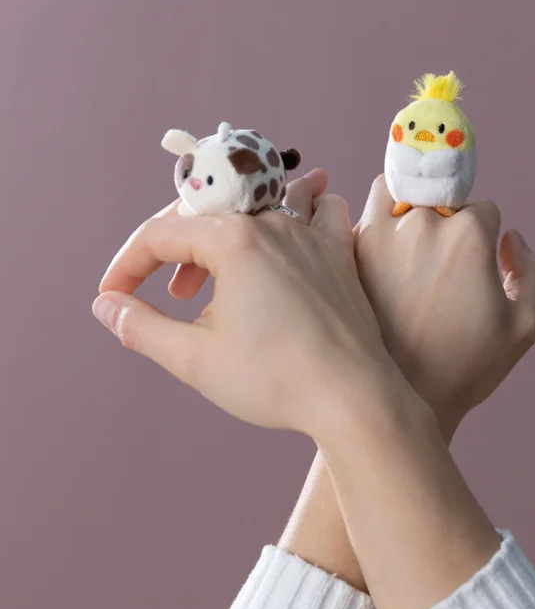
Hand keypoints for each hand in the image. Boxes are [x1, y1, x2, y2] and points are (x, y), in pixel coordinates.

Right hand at [92, 174, 402, 443]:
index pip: (159, 235)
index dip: (127, 267)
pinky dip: (298, 213)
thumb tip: (106, 306)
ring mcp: (312, 235)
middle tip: (167, 298)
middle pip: (204, 216)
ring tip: (215, 282)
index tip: (114, 299)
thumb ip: (141, 327)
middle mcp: (274, 223)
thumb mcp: (193, 358)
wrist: (353, 399)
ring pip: (256, 209)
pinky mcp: (340, 255)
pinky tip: (288, 233)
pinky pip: (320, 210)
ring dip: (223, 239)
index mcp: (232, 239)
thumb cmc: (275, 380)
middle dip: (172, 254)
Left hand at [353, 177, 534, 436]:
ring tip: (411, 249)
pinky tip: (384, 265)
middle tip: (441, 264)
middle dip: (445, 221)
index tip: (476, 264)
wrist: (402, 397)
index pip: (483, 209)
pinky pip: (364, 217)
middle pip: (441, 196)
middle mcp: (424, 222)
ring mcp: (381, 232)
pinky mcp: (350, 250)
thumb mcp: (523, 327)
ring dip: (407, 208)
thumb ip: (532, 272)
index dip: (486, 236)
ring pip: (397, 191)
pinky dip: (376, 229)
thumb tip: (511, 239)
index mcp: (469, 234)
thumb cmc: (467, 368)